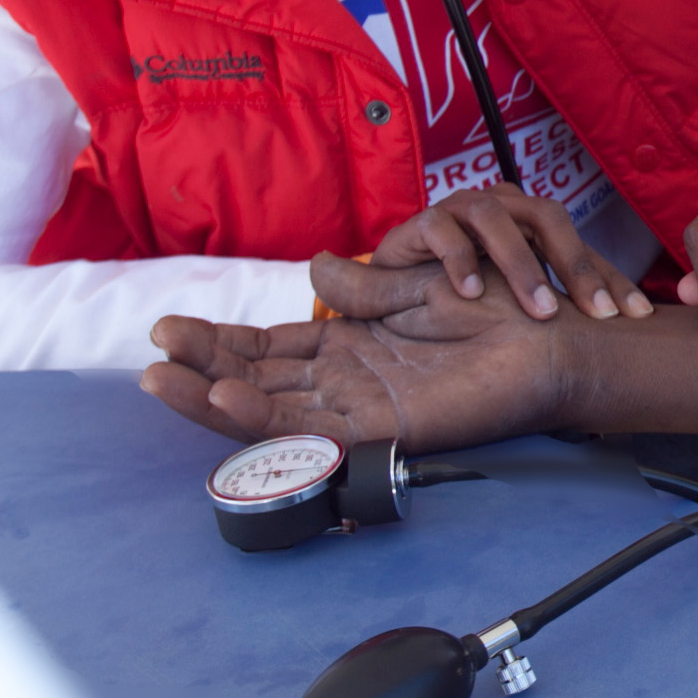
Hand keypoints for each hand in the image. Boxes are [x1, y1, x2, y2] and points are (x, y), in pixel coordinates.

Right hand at [140, 299, 563, 451]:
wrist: (548, 333)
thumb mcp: (413, 286)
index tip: (167, 330)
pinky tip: (224, 398)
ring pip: (269, 412)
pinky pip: (311, 430)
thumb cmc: (491, 309)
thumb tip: (317, 267)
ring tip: (163, 379)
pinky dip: (264, 419)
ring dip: (213, 399)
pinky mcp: (381, 429)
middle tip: (149, 357)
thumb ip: (361, 287)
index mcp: (346, 349)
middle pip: (254, 384)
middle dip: (199, 371)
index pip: (265, 351)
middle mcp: (344, 384)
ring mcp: (358, 410)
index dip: (217, 344)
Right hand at [368, 188, 648, 323]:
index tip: (638, 316)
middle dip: (576, 266)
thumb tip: (616, 335)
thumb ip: (557, 304)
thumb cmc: (468, 288)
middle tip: (596, 313)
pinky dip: (459, 259)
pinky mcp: (423, 221)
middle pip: (548, 218)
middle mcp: (504, 206)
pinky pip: (442, 229)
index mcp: (532, 221)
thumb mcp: (516, 296)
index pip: (582, 245)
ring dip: (522, 266)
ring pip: (497, 219)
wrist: (398, 284)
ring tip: (541, 311)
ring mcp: (462, 208)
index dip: (611, 278)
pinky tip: (470, 294)